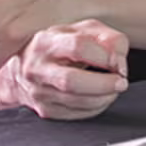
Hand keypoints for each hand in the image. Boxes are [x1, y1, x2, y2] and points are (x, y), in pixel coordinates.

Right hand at [13, 20, 131, 119]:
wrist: (24, 68)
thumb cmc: (60, 46)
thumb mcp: (84, 31)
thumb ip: (108, 38)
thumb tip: (119, 59)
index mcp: (47, 42)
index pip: (78, 47)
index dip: (104, 56)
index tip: (118, 62)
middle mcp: (38, 68)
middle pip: (72, 81)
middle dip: (103, 84)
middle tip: (121, 82)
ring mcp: (38, 92)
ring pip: (74, 101)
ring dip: (103, 98)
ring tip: (113, 90)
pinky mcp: (44, 110)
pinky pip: (75, 114)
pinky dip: (95, 109)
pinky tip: (100, 98)